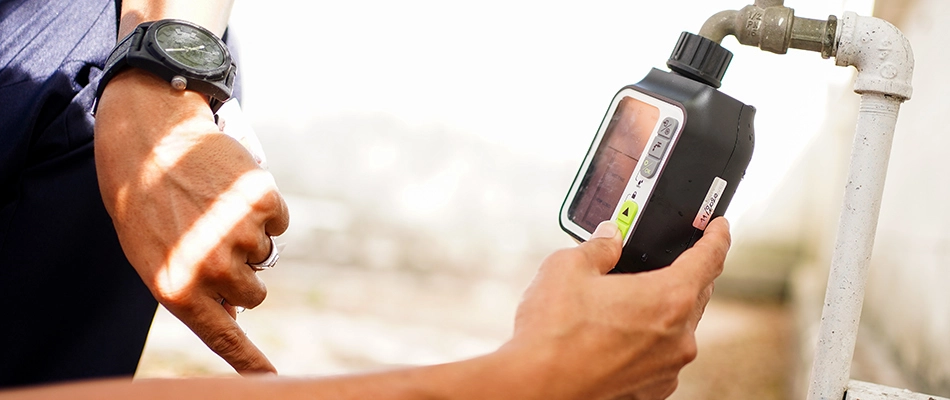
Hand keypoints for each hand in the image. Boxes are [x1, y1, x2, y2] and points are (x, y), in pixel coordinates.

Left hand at [94, 69, 289, 373]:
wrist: (149, 139)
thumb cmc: (145, 203)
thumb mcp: (154, 257)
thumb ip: (191, 292)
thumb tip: (232, 317)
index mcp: (179, 288)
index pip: (225, 337)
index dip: (252, 362)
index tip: (273, 382)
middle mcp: (213, 268)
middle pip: (254, 294)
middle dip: (242, 274)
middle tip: (213, 239)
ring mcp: (241, 235)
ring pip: (267, 254)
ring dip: (249, 236)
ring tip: (213, 206)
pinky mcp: (263, 203)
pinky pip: (278, 222)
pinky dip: (262, 209)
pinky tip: (231, 190)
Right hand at [506, 217, 729, 399]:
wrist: (536, 388)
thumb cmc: (553, 332)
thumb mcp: (568, 267)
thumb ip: (599, 247)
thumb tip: (609, 238)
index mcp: (669, 298)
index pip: (710, 258)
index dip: (717, 236)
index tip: (719, 226)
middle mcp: (679, 337)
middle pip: (696, 293)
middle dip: (685, 272)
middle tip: (668, 258)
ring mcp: (667, 369)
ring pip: (677, 328)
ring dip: (662, 311)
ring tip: (627, 300)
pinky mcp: (651, 391)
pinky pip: (660, 357)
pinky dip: (648, 342)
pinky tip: (617, 335)